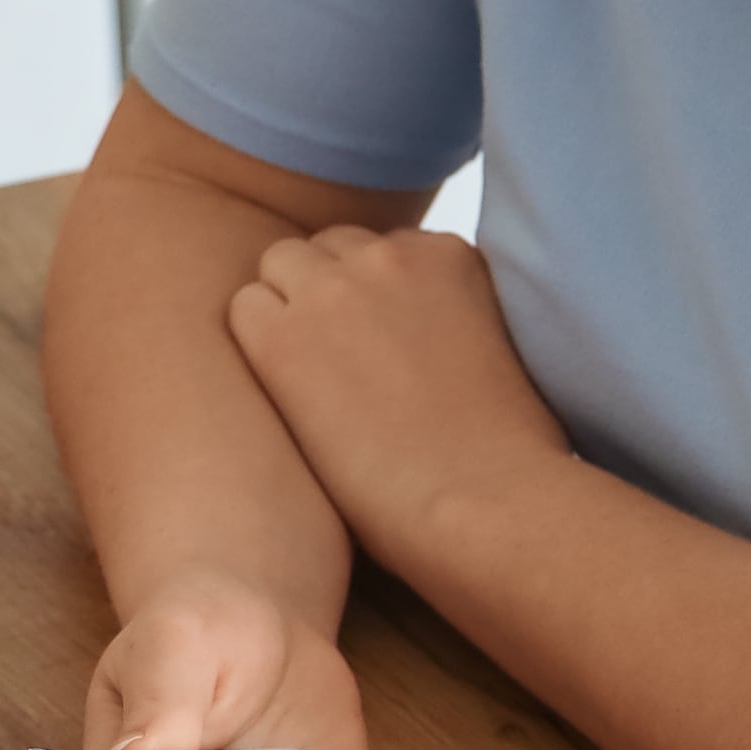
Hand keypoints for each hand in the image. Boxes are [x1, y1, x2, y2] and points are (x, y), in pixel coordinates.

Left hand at [223, 228, 576, 575]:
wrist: (486, 500)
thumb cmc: (504, 455)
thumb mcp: (497, 351)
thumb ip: (453, 318)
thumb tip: (411, 339)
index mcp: (450, 255)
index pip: (382, 251)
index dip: (373, 302)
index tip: (382, 351)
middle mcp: (391, 257)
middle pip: (328, 249)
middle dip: (328, 294)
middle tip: (340, 367)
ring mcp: (335, 290)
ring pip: (280, 266)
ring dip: (288, 312)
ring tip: (312, 384)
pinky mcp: (284, 338)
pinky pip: (245, 310)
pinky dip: (257, 347)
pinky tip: (288, 399)